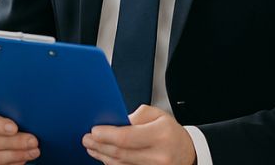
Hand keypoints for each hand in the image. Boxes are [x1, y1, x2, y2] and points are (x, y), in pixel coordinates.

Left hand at [81, 105, 196, 164]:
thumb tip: (116, 122)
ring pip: (121, 164)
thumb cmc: (171, 132)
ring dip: (102, 156)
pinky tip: (104, 157)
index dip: (106, 135)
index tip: (94, 131)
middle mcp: (158, 155)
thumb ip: (136, 116)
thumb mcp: (158, 115)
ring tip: (92, 148)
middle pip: (120, 153)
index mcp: (160, 135)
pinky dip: (112, 164)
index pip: (126, 137)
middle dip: (99, 145)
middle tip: (87, 139)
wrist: (187, 152)